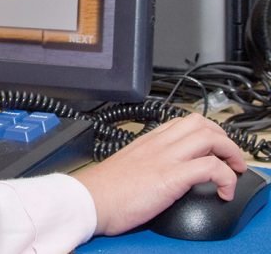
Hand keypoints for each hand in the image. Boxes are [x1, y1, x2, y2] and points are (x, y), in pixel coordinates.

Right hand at [72, 112, 247, 235]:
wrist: (88, 200)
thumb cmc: (102, 190)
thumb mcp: (125, 166)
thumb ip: (144, 162)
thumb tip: (157, 173)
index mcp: (146, 141)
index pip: (183, 122)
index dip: (206, 132)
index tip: (213, 148)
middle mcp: (157, 144)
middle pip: (201, 123)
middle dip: (224, 139)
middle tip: (229, 158)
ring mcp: (164, 158)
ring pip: (210, 137)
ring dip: (231, 154)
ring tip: (233, 172)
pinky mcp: (170, 177)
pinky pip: (210, 167)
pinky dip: (226, 178)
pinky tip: (223, 191)